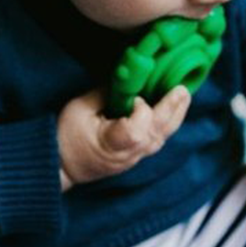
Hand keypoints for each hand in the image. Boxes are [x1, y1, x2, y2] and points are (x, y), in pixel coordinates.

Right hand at [58, 84, 190, 188]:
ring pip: (160, 139)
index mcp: (110, 144)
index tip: (135, 97)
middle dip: (172, 110)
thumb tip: (126, 80)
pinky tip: (173, 110)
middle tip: (183, 90)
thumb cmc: (65, 137)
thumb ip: (103, 94)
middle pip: (156, 134)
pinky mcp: (135, 157)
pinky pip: (156, 141)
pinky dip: (166, 125)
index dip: (142, 111)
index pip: (137, 132)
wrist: (62, 167)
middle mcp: (127, 154)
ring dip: (174, 117)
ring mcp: (133, 158)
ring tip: (183, 96)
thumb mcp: (78, 109)